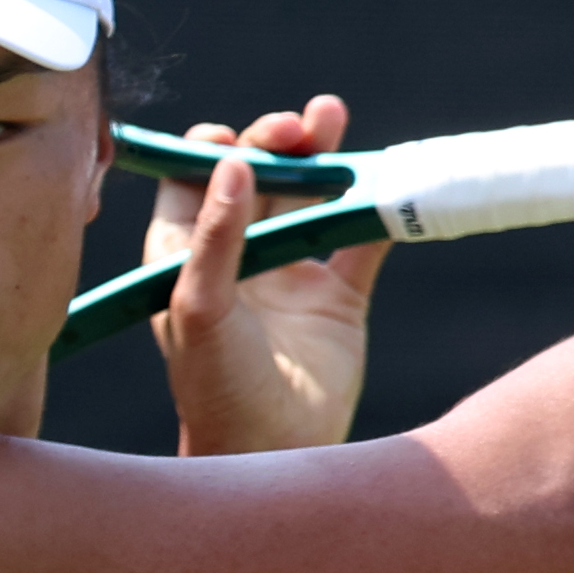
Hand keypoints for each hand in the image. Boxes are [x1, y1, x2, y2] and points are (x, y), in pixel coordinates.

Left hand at [147, 95, 386, 457]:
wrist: (273, 455)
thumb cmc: (215, 387)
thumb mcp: (200, 308)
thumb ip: (215, 236)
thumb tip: (231, 161)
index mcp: (187, 255)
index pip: (197, 180)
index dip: (216, 151)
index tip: (238, 142)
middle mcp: (240, 256)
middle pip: (260, 176)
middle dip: (277, 141)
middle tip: (300, 126)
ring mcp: (292, 274)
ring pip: (311, 197)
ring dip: (324, 157)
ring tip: (332, 118)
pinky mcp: (339, 297)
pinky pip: (362, 241)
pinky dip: (377, 210)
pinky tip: (387, 181)